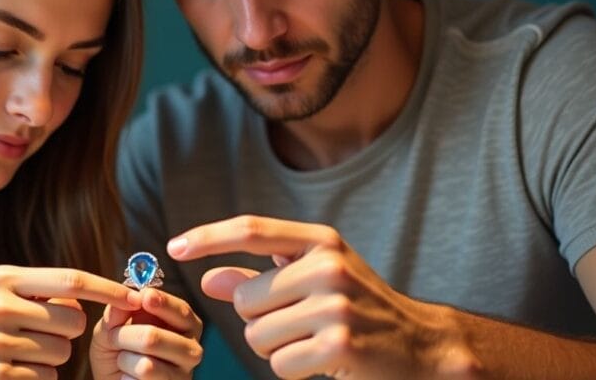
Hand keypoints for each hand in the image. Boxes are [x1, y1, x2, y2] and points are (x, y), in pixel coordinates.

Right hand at [0, 264, 141, 378]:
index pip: (72, 280)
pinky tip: (8, 371)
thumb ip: (34, 289)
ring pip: (62, 354)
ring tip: (15, 352)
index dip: (109, 290)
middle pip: (74, 321)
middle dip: (68, 331)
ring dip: (49, 358)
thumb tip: (86, 298)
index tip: (134, 298)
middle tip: (41, 332)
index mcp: (3, 278)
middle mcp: (0, 306)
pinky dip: (36, 379)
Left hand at [91, 287, 203, 378]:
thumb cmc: (118, 349)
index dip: (162, 302)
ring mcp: (183, 376)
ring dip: (123, 360)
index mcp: (185, 324)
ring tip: (122, 360)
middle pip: (153, 338)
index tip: (145, 297)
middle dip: (123, 335)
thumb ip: (118, 312)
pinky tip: (128, 377)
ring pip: (145, 366)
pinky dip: (126, 379)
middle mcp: (191, 349)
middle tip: (113, 338)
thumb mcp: (112, 326)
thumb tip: (129, 298)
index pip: (181, 310)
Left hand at [167, 215, 477, 379]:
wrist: (421, 346)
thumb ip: (258, 277)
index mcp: (320, 241)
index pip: (252, 230)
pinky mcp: (340, 344)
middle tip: (298, 324)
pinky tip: (322, 361)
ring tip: (312, 341)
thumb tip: (207, 279)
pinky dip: (292, 369)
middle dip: (258, 320)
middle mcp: (328, 265)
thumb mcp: (311, 280)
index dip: (208, 237)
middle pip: (244, 300)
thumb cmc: (358, 308)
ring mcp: (336, 304)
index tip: (174, 247)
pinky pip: (278, 363)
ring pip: (256, 335)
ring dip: (275, 348)